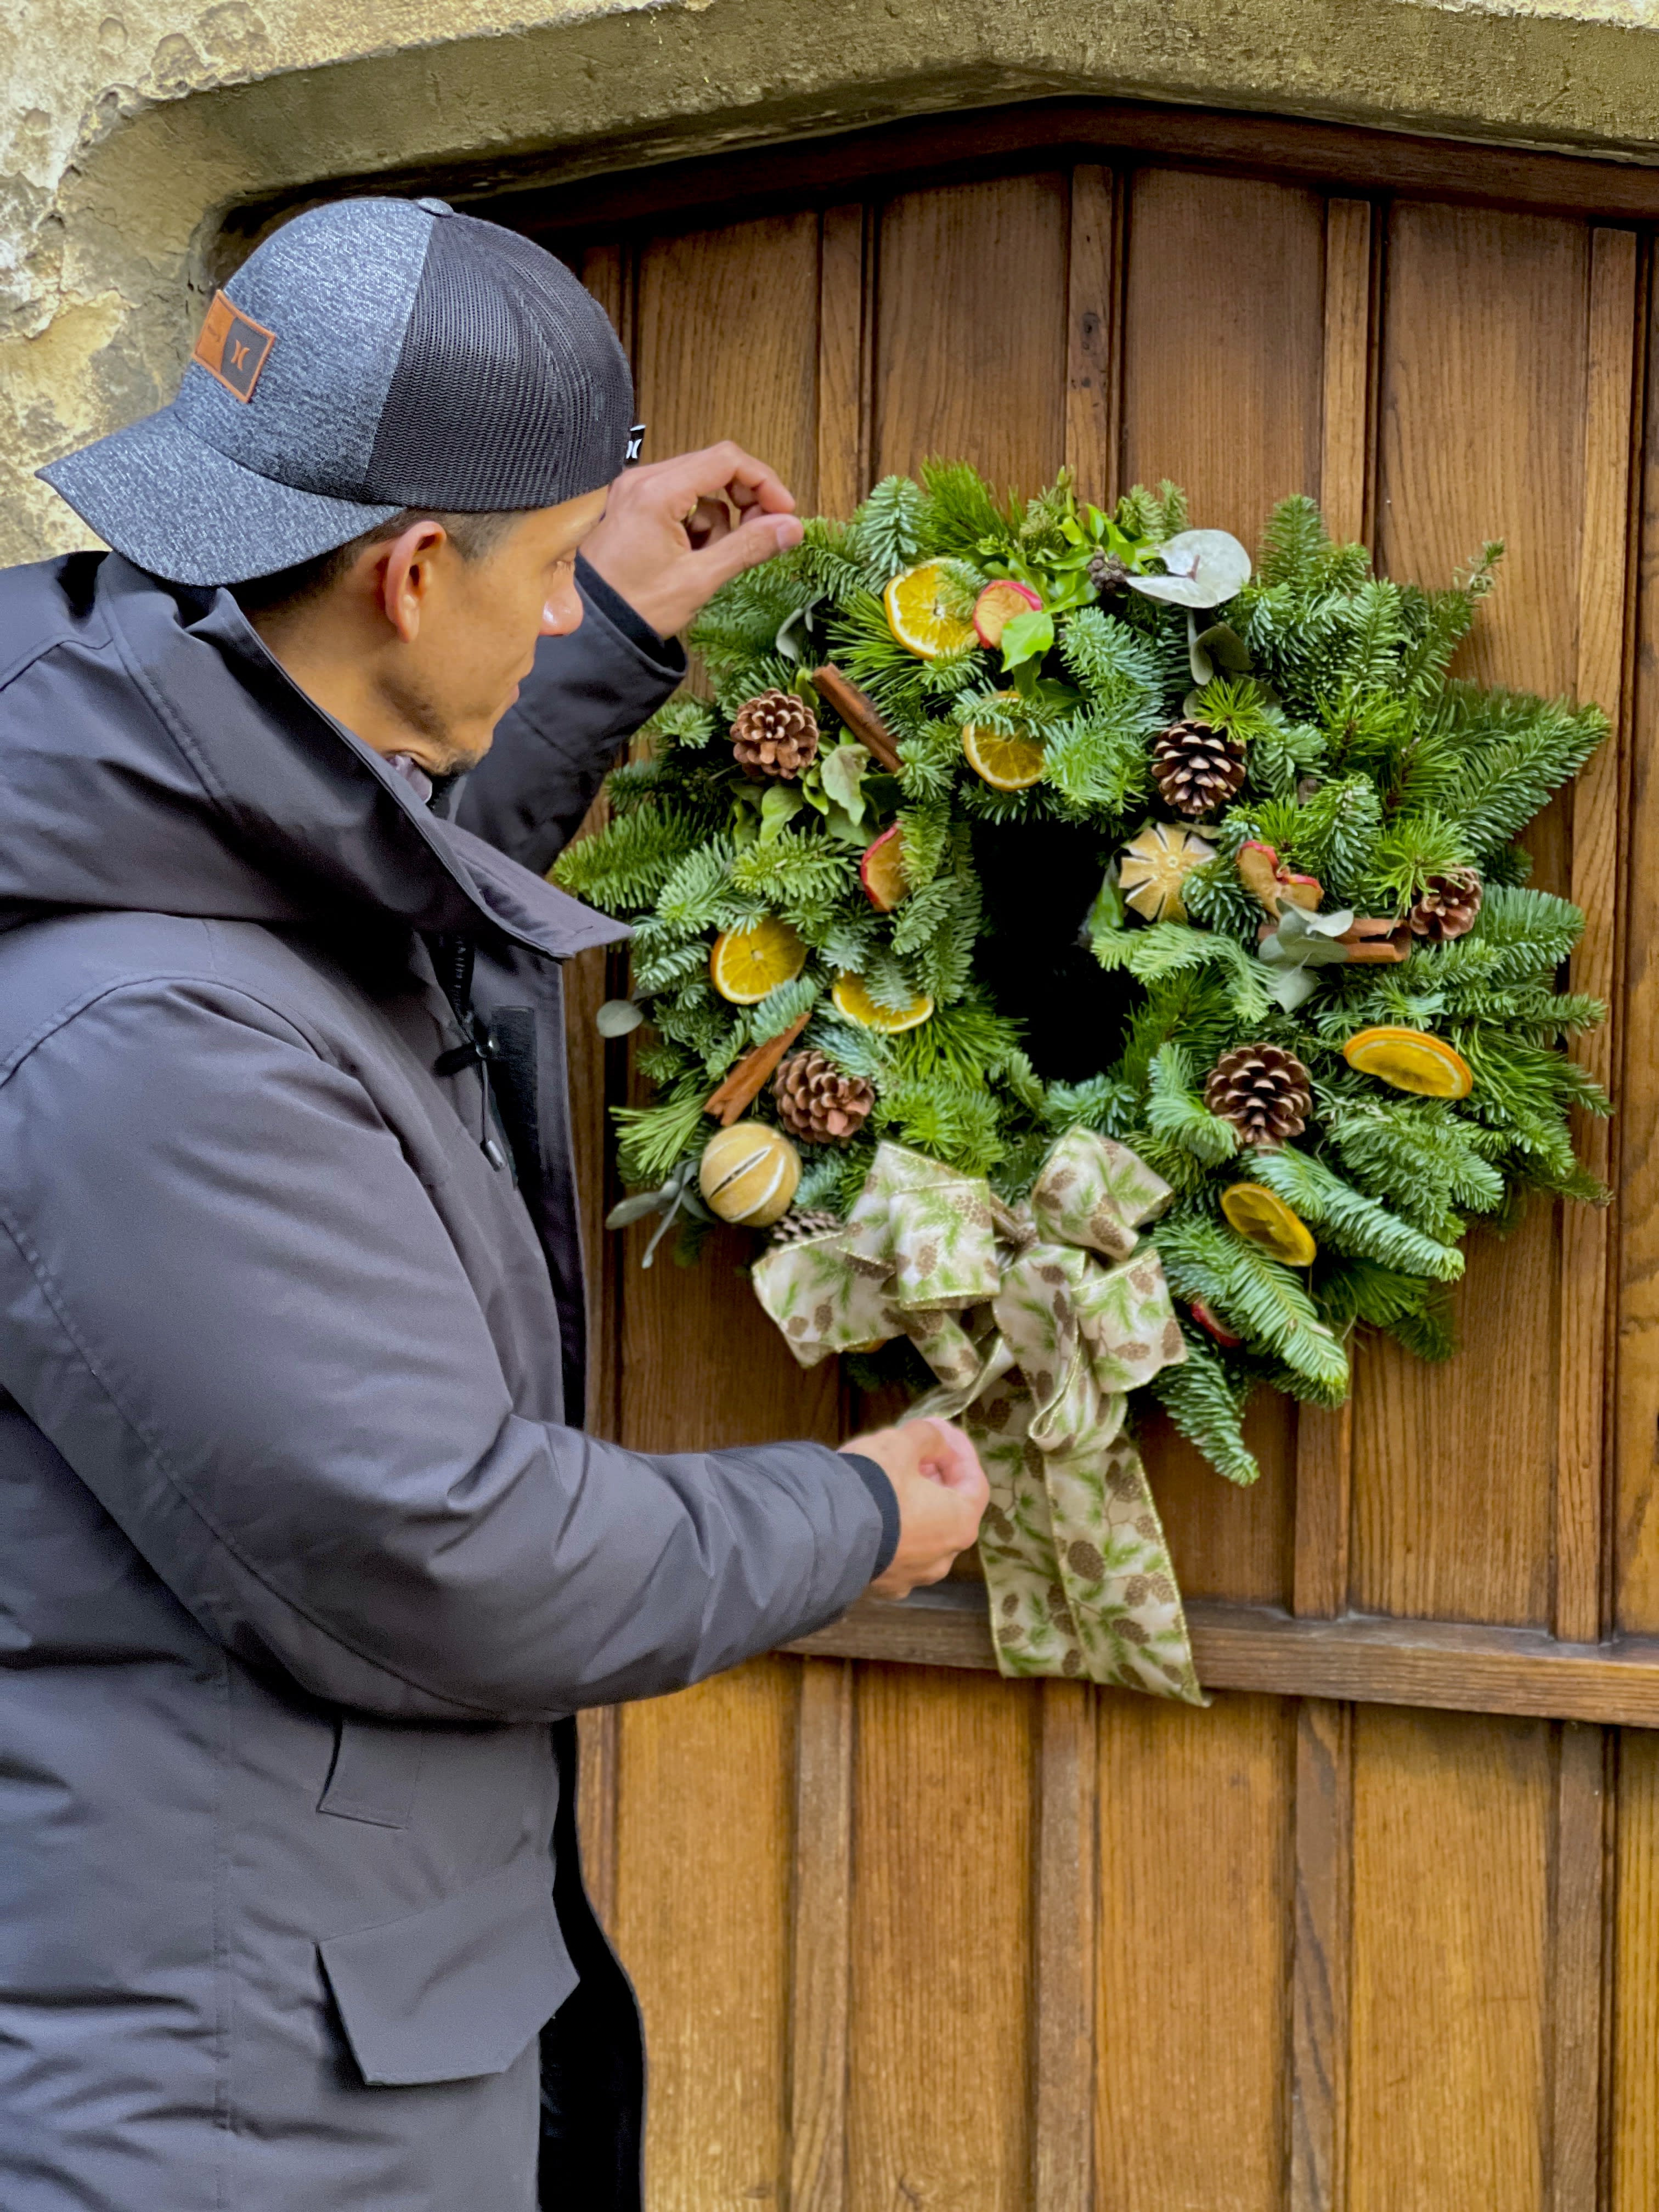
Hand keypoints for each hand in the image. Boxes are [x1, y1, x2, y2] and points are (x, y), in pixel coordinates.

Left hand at [581, 441, 803, 639]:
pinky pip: (680, 501)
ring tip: (709, 558)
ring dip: (718, 519)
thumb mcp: (699, 579)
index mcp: (657, 491)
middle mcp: (643, 480)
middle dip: (744, 500)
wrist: (591, 629)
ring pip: (700, 487)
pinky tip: (690, 556)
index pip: (727, 459)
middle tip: (758, 535)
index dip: (764, 482)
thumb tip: (792, 528)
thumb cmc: (637, 606)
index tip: (783, 513)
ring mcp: (635, 491)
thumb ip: (748, 547)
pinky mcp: (633, 505)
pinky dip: (696, 524)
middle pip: (714, 467)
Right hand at [843, 1419, 988, 1599]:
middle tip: (917, 1450)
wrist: (819, 1534)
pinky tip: (872, 1511)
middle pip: (950, 1510)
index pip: (975, 1483)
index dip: (960, 1451)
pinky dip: (892, 1529)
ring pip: (922, 1534)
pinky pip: (895, 1552)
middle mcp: (943, 1558)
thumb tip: (934, 1439)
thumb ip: (926, 1436)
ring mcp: (912, 1577)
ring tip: (892, 1479)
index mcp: (959, 1524)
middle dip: (936, 1475)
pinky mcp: (882, 1585)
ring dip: (914, 1504)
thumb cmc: (873, 1486)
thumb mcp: (900, 1444)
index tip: (941, 1430)